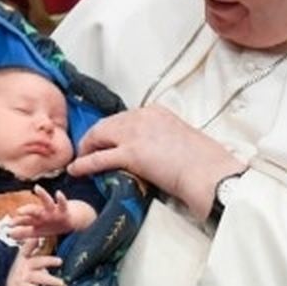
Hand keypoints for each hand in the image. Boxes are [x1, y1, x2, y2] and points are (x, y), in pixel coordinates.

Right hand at [5, 247, 64, 285]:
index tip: (60, 262)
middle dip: (49, 280)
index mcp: (27, 262)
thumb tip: (38, 236)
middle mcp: (23, 273)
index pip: (39, 260)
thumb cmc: (18, 266)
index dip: (49, 261)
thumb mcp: (22, 254)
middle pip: (38, 276)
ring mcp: (19, 284)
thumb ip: (30, 246)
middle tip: (61, 284)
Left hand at [6, 185, 91, 241]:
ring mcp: (54, 210)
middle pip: (33, 211)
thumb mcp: (38, 230)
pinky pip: (63, 204)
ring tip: (37, 188)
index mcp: (37, 219)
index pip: (25, 220)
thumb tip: (8, 233)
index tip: (7, 225)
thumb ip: (23, 232)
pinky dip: (61, 198)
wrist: (72, 220)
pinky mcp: (64, 210)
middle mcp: (44, 213)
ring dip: (42, 195)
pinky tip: (59, 193)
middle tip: (18, 211)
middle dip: (26, 210)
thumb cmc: (52, 223)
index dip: (16, 223)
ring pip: (47, 202)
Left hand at [69, 105, 244, 219]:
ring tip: (80, 158)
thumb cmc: (204, 162)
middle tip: (86, 149)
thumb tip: (151, 151)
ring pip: (100, 136)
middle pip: (108, 124)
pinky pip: (100, 158)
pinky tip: (76, 170)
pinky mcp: (131, 154)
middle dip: (94, 137)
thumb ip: (161, 138)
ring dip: (87, 148)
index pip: (124, 118)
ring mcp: (135, 134)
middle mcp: (143, 116)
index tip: (106, 139)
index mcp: (156, 111)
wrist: (210, 173)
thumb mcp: (180, 138)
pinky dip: (84, 163)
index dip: (111, 130)